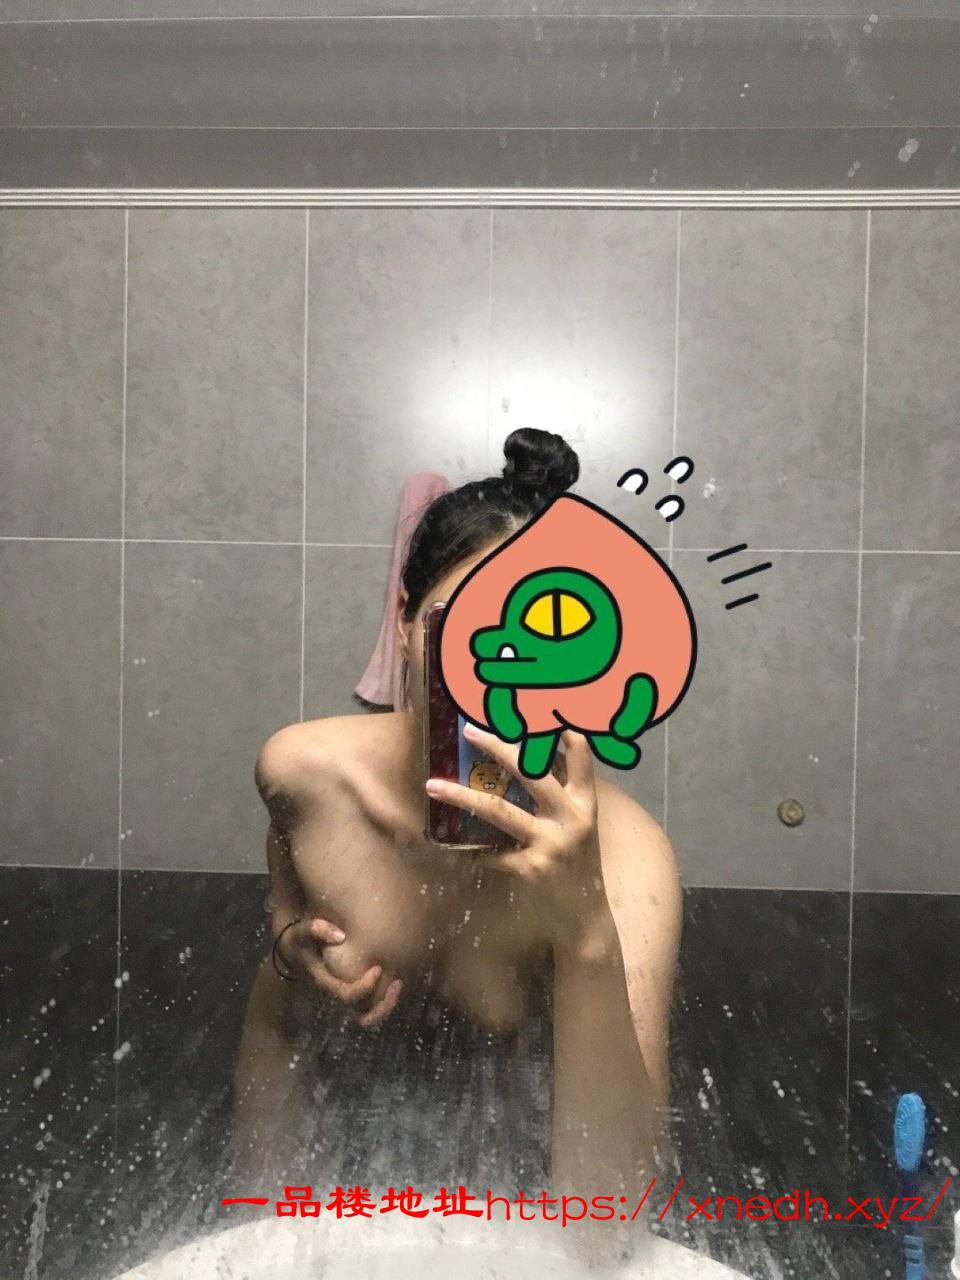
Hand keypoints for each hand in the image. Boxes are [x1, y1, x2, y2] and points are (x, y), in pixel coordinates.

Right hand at [275, 917, 401, 1029]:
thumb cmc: (299, 941)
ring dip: (386, 1008)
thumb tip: (340, 935)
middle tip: (397, 983)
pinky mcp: (351, 994)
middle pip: (362, 1017)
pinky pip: (370, 1009)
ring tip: (399, 986)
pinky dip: (384, 1002)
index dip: (365, 986)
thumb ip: (315, 929)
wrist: (292, 951)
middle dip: (383, 1005)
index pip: (346, 995)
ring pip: (367, 1019)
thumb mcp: (300, 933)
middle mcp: (334, 996)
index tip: (378, 968)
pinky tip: (394, 981)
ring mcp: (343, 998)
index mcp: (325, 983)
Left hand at [425, 725, 609, 950]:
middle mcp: (571, 818)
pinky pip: (491, 853)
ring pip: (498, 810)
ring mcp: (550, 844)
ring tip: (432, 786)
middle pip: (530, 772)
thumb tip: (529, 757)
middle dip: (498, 747)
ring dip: (460, 796)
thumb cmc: (577, 861)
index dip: (562, 727)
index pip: (580, 753)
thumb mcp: (580, 822)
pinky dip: (473, 851)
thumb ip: (561, 792)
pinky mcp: (531, 869)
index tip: (538, 703)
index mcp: (585, 801)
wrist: (584, 915)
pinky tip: (457, 849)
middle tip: (468, 731)